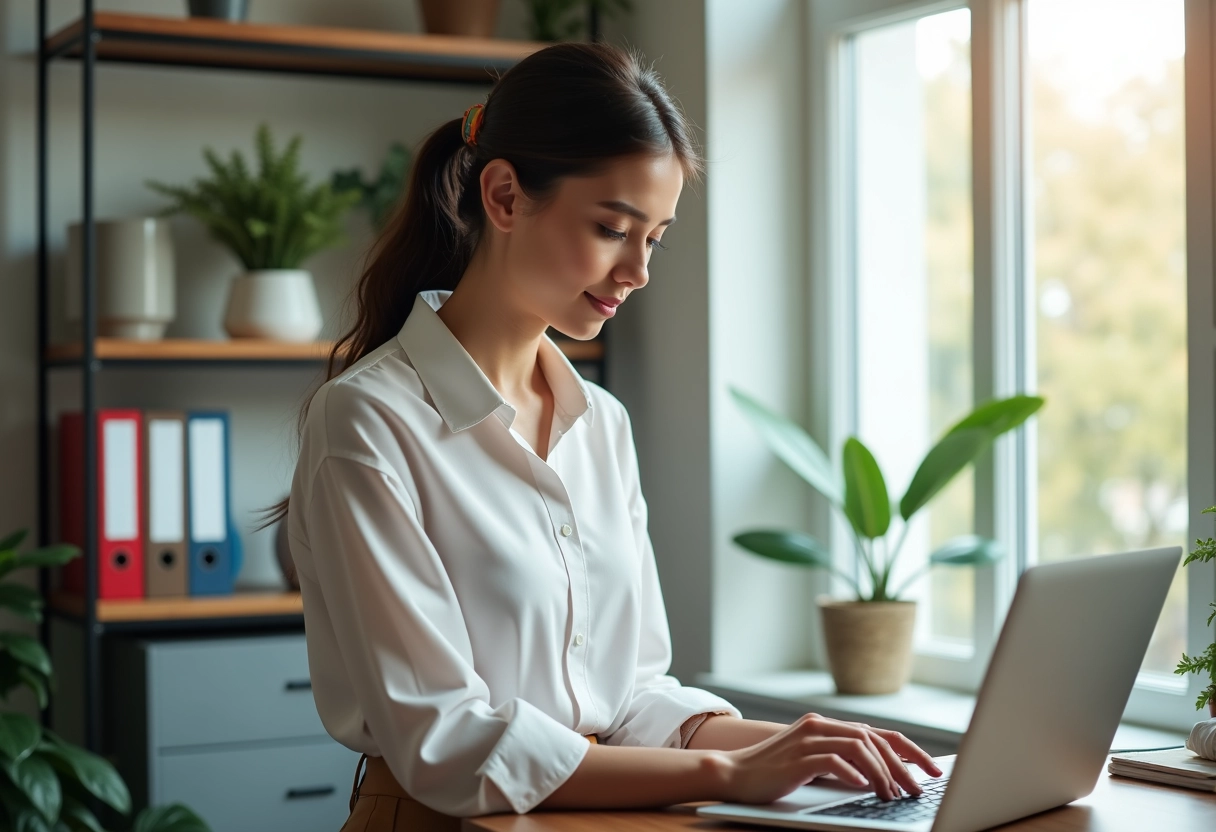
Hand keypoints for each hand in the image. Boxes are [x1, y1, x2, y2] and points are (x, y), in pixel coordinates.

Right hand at [718, 712, 943, 803]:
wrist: (734, 773)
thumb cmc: (775, 772)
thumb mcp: (815, 761)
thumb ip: (843, 759)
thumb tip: (883, 775)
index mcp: (827, 724)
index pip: (878, 732)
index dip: (909, 750)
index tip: (932, 770)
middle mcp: (820, 725)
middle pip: (874, 738)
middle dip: (902, 766)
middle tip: (916, 790)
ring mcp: (808, 739)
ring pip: (859, 747)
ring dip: (882, 773)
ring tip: (891, 795)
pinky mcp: (798, 758)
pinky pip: (835, 761)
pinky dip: (854, 774)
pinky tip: (863, 788)